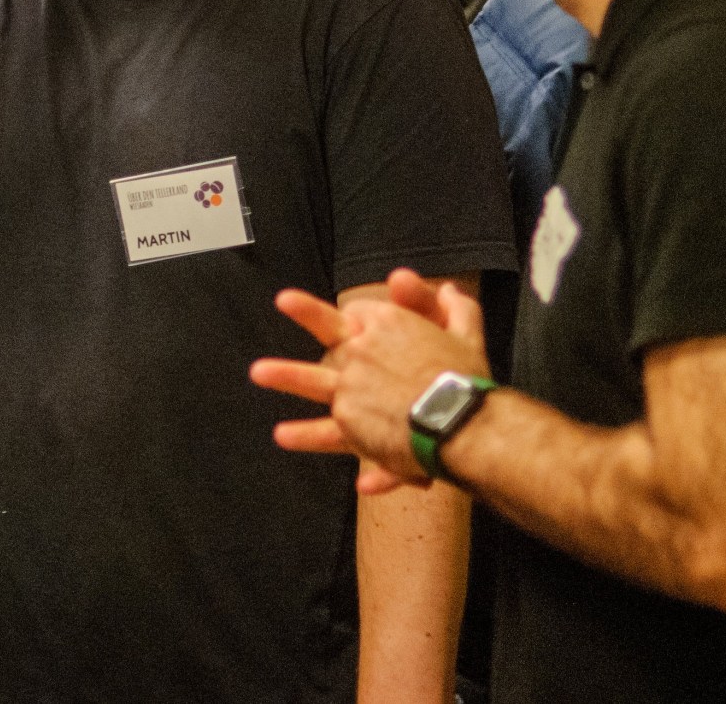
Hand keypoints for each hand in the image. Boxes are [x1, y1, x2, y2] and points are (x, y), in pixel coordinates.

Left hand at [250, 269, 490, 494]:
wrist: (460, 423)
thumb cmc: (467, 380)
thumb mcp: (467, 335)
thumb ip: (457, 310)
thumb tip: (450, 289)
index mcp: (388, 325)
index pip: (365, 313)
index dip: (362, 319)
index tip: (358, 322)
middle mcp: (361, 352)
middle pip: (330, 333)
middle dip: (306, 314)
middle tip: (284, 300)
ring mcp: (350, 389)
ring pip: (313, 382)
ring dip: (285, 376)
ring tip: (258, 372)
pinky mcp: (348, 424)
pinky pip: (328, 433)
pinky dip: (309, 436)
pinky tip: (285, 435)